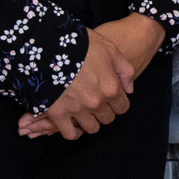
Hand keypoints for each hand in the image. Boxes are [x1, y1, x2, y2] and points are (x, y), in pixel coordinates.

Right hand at [22, 16, 161, 139]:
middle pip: (108, 118)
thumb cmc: (80, 44)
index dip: (117, 102)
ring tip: (84, 111)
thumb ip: (125, 70)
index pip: (122, 107)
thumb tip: (129, 90)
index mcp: (111, 88)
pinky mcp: (58, 114)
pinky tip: (73, 123)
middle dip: (104, 111)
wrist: (48, 46)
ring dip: (90, 121)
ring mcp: (77, 110)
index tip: (110, 97)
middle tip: (95, 101)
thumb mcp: (109, 49)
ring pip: (92, 127)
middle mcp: (96, 103)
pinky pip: (70, 134)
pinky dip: (73, 132)